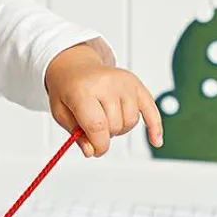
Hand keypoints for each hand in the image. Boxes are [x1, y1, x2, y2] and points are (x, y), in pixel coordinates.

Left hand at [45, 44, 163, 157]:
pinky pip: (151, 109)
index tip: (95, 150)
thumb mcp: (60, 112)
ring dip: (120, 128)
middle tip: (94, 127)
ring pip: (130, 121)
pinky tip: (156, 141)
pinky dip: (154, 126)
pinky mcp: (136, 84)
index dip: (98, 144)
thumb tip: (91, 151)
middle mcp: (105, 84)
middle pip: (115, 125)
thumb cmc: (67, 89)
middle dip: (105, 135)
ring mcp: (123, 83)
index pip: (96, 125)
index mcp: (82, 90)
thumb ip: (76, 134)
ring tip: (107, 119)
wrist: (75, 66)